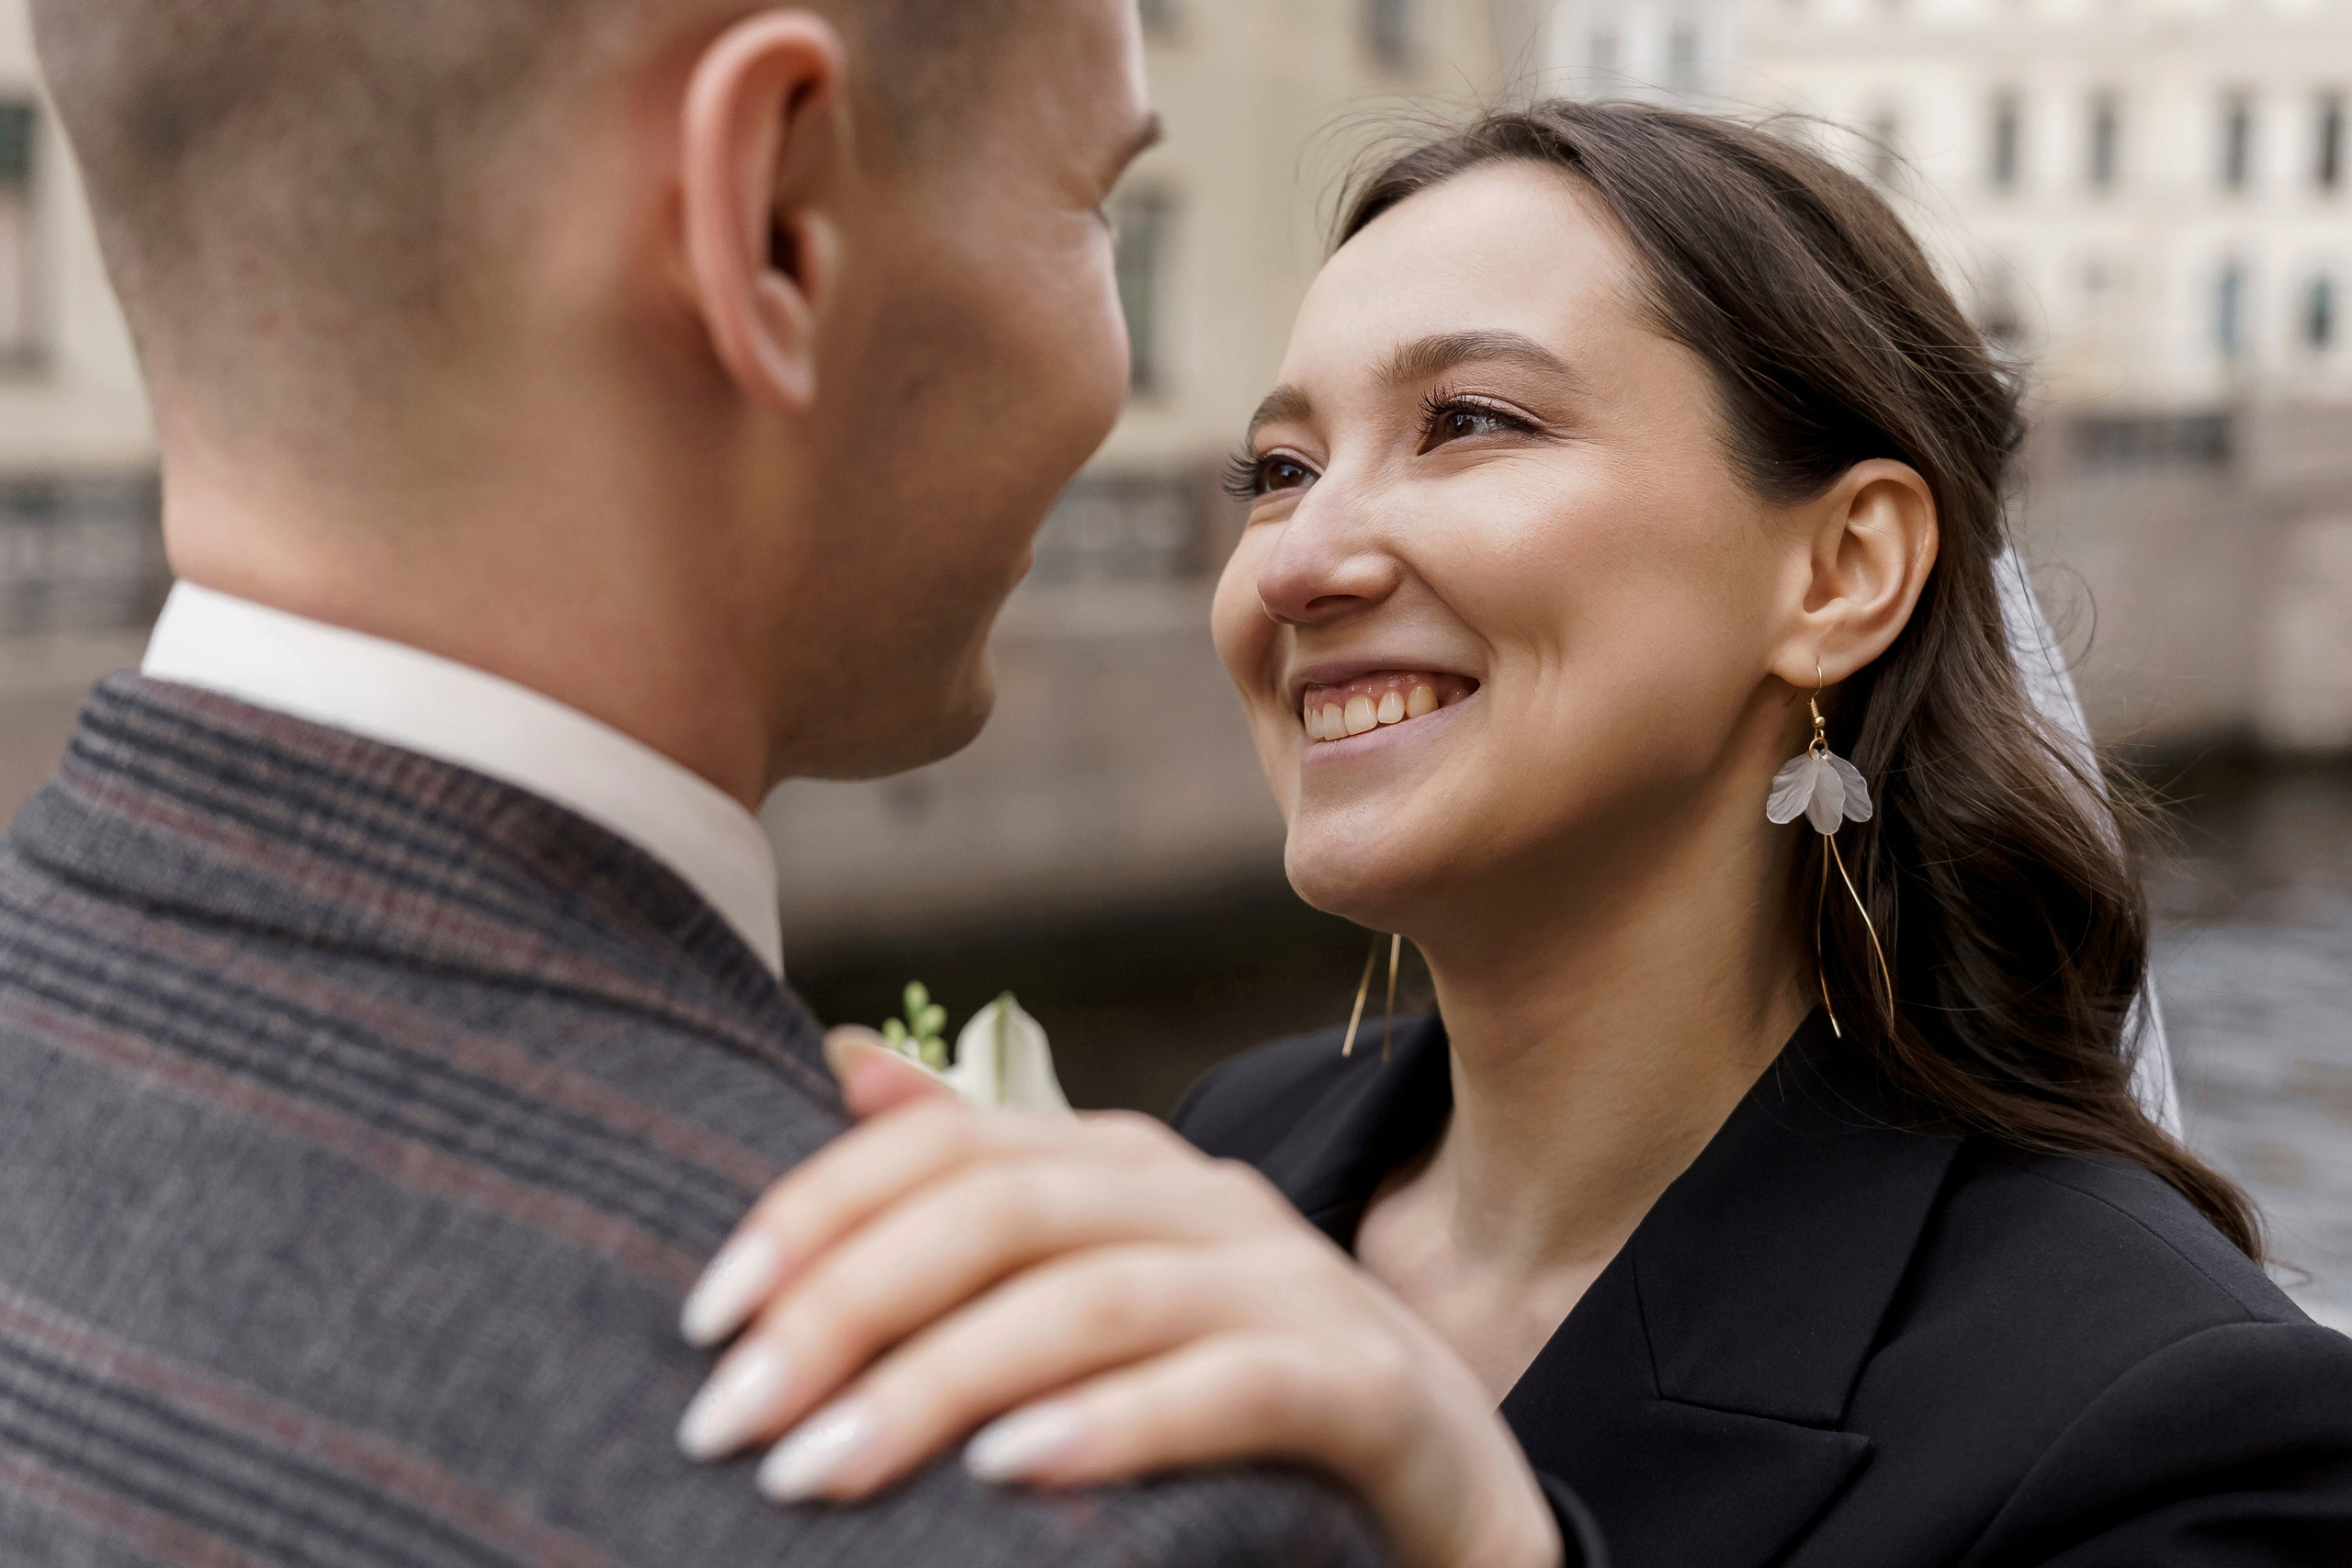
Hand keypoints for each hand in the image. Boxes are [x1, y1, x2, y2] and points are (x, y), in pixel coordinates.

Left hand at [673, 1028, 1561, 1567]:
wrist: (1444, 1492)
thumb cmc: (1229, 1395)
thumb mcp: (1094, 1283)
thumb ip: (981, 1180)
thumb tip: (837, 1055)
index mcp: (1124, 1165)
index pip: (948, 1145)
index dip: (816, 1212)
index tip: (704, 1317)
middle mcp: (1206, 1199)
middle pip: (1005, 1210)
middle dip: (848, 1305)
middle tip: (727, 1417)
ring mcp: (1296, 1283)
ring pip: (1097, 1298)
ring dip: (942, 1383)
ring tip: (818, 1472)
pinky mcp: (1369, 1386)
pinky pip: (1234, 1387)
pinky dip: (1115, 1424)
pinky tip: (1008, 1476)